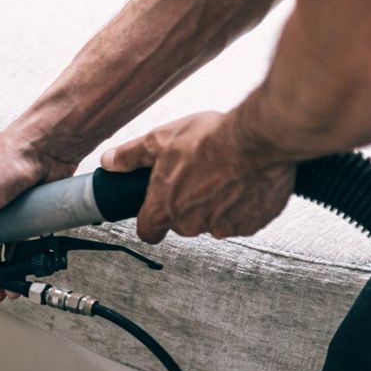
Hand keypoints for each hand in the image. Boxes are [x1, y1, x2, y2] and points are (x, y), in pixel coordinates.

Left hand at [101, 110, 294, 244]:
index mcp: (166, 208)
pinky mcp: (251, 224)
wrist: (259, 140)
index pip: (148, 231)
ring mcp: (223, 226)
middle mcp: (192, 224)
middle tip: (197, 175)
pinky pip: (241, 218)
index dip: (150, 222)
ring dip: (216, 203)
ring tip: (223, 174)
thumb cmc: (213, 139)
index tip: (154, 213)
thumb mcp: (161, 139)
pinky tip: (243, 181)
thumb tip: (110, 161)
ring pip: (213, 220)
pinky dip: (242, 204)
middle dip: (187, 203)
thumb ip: (132, 155)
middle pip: (182, 222)